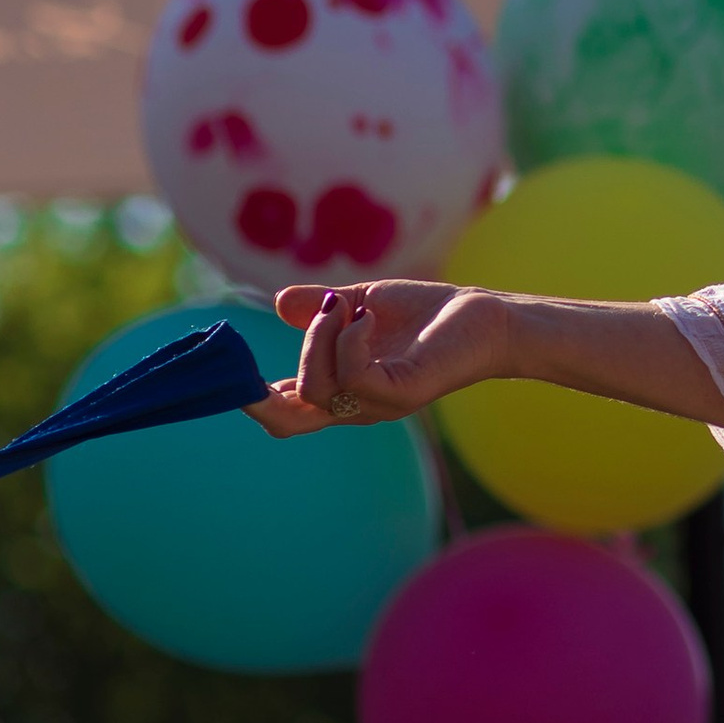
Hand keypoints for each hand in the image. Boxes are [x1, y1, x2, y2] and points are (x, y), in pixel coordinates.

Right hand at [252, 281, 510, 435]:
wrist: (484, 317)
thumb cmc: (427, 315)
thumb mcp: (362, 305)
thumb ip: (321, 308)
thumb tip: (278, 302)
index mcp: (341, 390)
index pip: (284, 415)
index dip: (253, 397)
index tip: (239, 358)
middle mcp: (355, 405)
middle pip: (285, 420)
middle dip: (270, 376)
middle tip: (302, 319)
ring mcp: (379, 403)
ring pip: (316, 387)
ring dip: (319, 335)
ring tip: (346, 304)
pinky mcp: (404, 393)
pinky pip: (353, 375)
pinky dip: (348, 339)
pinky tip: (367, 316)